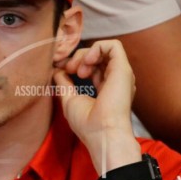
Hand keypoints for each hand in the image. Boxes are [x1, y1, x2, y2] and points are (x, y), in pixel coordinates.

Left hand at [53, 40, 139, 172]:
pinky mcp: (123, 68)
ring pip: (105, 48)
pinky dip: (96, 48)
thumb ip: (64, 83)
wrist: (102, 134)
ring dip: (85, 53)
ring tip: (78, 69)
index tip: (63, 71)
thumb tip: (57, 70)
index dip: (76, 63)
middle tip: (69, 70)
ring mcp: (121, 74)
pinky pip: (113, 45)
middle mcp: (116, 80)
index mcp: (106, 87)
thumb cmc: (88, 124)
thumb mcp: (70, 99)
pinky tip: (87, 61)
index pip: (93, 66)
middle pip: (98, 56)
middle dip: (79, 57)